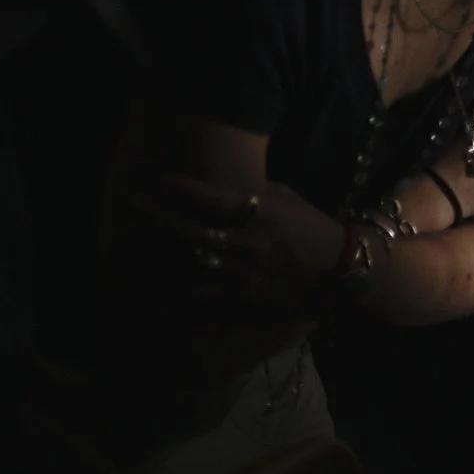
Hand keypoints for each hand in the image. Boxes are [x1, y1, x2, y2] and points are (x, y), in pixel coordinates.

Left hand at [136, 174, 341, 311]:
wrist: (339, 268)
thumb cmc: (312, 226)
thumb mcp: (286, 198)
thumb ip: (251, 194)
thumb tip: (218, 189)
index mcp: (259, 211)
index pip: (208, 197)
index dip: (179, 187)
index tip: (160, 180)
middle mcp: (244, 240)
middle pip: (187, 227)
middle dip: (156, 214)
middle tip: (134, 203)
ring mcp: (240, 270)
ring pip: (188, 260)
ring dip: (161, 247)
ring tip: (140, 237)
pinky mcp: (241, 294)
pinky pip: (200, 290)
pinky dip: (178, 284)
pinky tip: (161, 278)